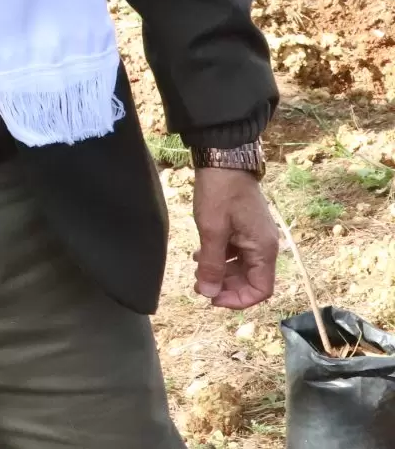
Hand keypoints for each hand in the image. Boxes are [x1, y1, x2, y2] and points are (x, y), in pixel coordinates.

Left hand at [192, 167, 277, 308]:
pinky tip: (200, 254)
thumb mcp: (212, 230)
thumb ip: (211, 264)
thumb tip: (208, 293)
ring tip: (196, 270)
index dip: (238, 300)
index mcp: (263, 250)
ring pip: (241, 268)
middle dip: (225, 287)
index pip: (261, 290)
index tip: (212, 299)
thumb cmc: (220, 193)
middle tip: (198, 285)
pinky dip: (220, 258)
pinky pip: (236, 253)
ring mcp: (256, 237)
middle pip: (250, 280)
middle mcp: (265, 246)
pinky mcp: (246, 229)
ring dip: (220, 273)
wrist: (224, 161)